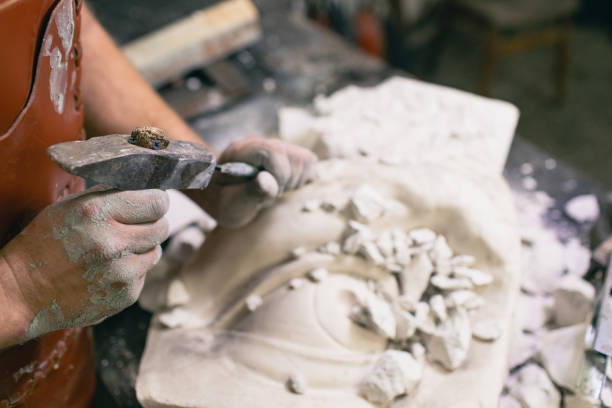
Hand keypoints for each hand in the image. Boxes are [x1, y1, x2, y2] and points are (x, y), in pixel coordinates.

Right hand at [0, 186, 168, 344]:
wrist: (22, 292)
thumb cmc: (43, 244)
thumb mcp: (69, 207)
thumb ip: (109, 196)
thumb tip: (144, 189)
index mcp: (97, 213)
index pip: (157, 201)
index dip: (156, 201)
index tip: (151, 203)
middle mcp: (113, 243)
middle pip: (162, 226)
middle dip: (151, 224)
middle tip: (133, 227)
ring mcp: (121, 272)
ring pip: (156, 251)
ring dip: (142, 248)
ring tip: (114, 251)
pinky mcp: (125, 294)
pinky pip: (144, 274)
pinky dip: (131, 271)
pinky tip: (107, 271)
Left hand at [189, 136, 316, 227]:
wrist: (221, 196)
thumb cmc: (224, 203)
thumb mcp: (230, 205)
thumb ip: (248, 193)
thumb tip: (268, 180)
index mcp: (240, 152)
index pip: (272, 150)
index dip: (279, 173)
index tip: (271, 191)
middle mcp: (258, 143)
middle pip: (293, 155)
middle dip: (288, 181)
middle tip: (272, 194)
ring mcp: (273, 146)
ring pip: (305, 158)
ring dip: (297, 180)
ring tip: (278, 190)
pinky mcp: (286, 154)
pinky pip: (309, 161)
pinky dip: (304, 177)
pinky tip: (286, 185)